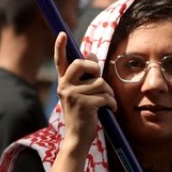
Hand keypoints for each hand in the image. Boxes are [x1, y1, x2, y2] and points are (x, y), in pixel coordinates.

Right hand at [53, 32, 110, 153]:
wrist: (77, 138)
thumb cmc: (82, 114)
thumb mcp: (81, 93)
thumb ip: (85, 76)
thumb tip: (91, 53)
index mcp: (63, 82)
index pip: (59, 61)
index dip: (60, 46)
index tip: (62, 34)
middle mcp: (64, 86)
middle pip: (82, 63)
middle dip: (95, 68)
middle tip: (98, 79)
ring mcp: (72, 95)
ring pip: (100, 82)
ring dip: (108, 93)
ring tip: (105, 103)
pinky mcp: (83, 104)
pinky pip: (105, 96)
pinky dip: (111, 103)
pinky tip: (109, 110)